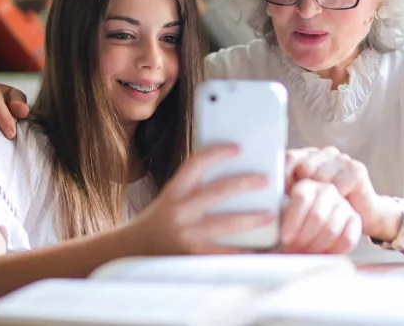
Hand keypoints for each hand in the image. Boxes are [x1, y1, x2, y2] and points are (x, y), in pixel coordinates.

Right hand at [127, 145, 276, 254]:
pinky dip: (243, 250)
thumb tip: (230, 175)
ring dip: (251, 219)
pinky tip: (259, 247)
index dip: (218, 153)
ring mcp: (186, 234)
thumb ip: (194, 187)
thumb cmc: (159, 220)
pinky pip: (224, 253)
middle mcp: (179, 211)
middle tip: (265, 180)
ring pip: (226, 224)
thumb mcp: (171, 197)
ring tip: (269, 215)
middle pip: (218, 191)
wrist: (133, 250)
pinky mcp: (193, 255)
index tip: (238, 148)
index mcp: (174, 191)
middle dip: (245, 184)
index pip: (196, 163)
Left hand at [277, 179, 361, 253]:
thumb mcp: (277, 218)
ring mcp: (343, 204)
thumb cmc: (288, 226)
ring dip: (316, 247)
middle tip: (293, 250)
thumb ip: (274, 217)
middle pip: (317, 215)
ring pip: (331, 229)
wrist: (308, 232)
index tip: (285, 238)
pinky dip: (333, 251)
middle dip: (303, 238)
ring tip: (304, 254)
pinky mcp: (355, 220)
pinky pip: (347, 239)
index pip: (302, 198)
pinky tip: (321, 255)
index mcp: (305, 186)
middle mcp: (326, 191)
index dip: (293, 220)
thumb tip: (265, 223)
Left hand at [286, 147, 393, 239]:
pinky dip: (335, 202)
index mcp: (310, 155)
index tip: (282, 197)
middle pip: (303, 167)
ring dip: (319, 198)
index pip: (289, 158)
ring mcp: (342, 160)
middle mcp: (326, 153)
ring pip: (319, 178)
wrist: (366, 214)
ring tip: (322, 209)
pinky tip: (337, 207)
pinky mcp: (356, 171)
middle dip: (301, 189)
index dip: (283, 178)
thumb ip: (290, 190)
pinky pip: (337, 187)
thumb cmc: (330, 208)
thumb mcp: (307, 198)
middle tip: (303, 207)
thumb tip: (268, 194)